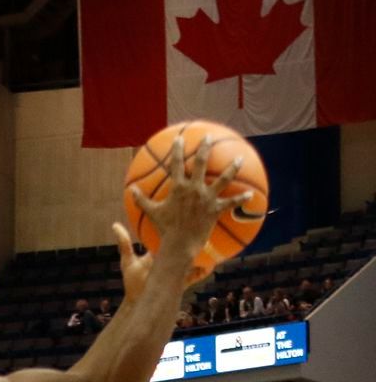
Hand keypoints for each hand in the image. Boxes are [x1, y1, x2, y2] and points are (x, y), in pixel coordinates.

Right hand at [129, 135, 250, 274]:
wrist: (179, 244)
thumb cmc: (165, 228)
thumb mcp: (151, 212)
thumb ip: (141, 200)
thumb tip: (132, 190)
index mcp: (178, 187)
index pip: (175, 164)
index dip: (176, 150)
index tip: (179, 139)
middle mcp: (194, 188)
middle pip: (200, 163)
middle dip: (204, 148)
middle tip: (208, 137)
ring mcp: (206, 198)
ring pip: (222, 179)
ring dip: (232, 168)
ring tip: (240, 159)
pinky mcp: (215, 210)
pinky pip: (231, 203)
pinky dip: (241, 199)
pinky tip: (250, 195)